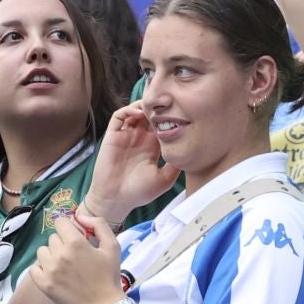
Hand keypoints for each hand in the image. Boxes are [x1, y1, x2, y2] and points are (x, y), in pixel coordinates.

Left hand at [28, 211, 126, 303]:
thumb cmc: (109, 276)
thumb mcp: (112, 246)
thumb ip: (98, 225)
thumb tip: (80, 217)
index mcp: (76, 243)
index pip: (60, 222)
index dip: (67, 228)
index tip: (74, 237)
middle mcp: (60, 254)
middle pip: (52, 238)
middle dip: (62, 243)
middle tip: (74, 256)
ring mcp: (49, 269)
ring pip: (42, 251)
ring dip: (51, 255)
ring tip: (63, 265)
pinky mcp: (43, 284)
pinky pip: (33, 268)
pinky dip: (41, 269)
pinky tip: (53, 273)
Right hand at [84, 103, 183, 220]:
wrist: (116, 199)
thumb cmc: (139, 192)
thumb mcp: (164, 179)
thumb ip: (176, 165)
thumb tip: (191, 151)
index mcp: (152, 147)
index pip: (162, 125)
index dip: (170, 117)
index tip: (180, 113)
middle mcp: (139, 138)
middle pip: (149, 115)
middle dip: (157, 108)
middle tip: (167, 104)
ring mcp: (126, 136)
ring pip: (135, 111)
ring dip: (144, 106)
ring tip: (154, 107)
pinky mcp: (113, 135)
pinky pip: (119, 116)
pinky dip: (128, 109)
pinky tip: (139, 112)